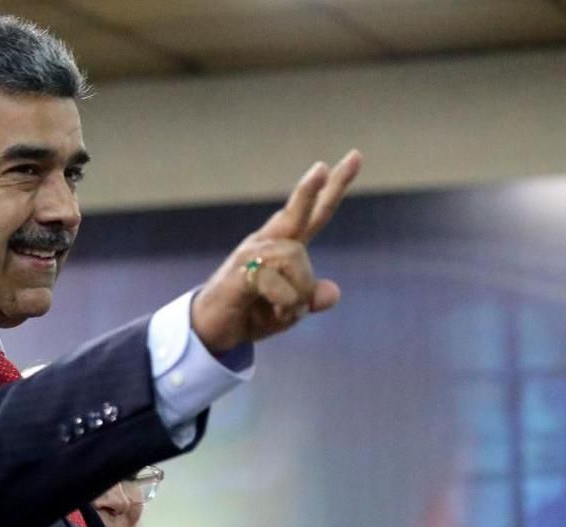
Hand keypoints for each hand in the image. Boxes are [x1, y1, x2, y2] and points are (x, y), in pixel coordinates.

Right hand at [191, 149, 362, 352]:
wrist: (210, 330)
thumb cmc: (250, 314)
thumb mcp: (289, 310)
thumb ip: (310, 298)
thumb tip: (333, 292)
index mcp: (283, 245)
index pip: (314, 212)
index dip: (334, 187)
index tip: (354, 157)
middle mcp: (268, 242)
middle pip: (297, 212)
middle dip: (311, 189)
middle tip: (321, 167)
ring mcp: (252, 254)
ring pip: (296, 262)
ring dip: (298, 296)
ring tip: (281, 311)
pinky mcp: (241, 271)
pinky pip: (278, 284)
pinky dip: (284, 306)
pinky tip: (273, 313)